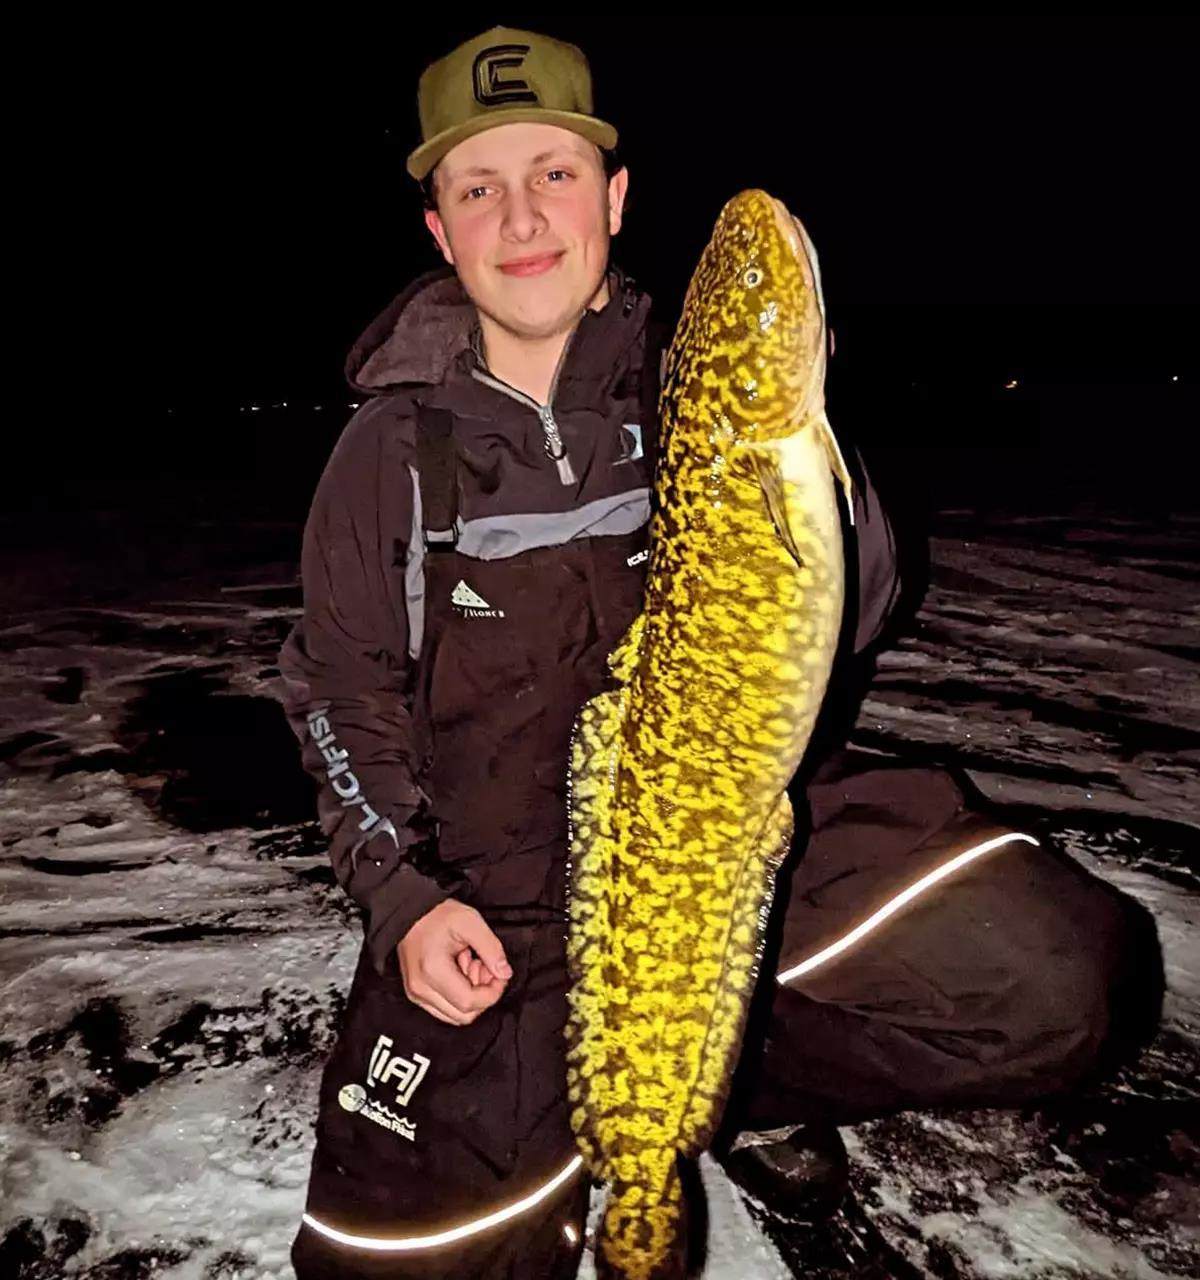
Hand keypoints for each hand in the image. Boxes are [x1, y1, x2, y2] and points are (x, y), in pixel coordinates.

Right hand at [396, 899, 511, 1025]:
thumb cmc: (436, 914)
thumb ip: (491, 949)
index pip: (470, 1002)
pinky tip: (459, 971)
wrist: (409, 911)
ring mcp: (416, 994)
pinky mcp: (416, 994)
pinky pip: (444, 1009)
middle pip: (463, 1015)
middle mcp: (421, 989)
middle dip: (482, 995)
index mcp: (433, 971)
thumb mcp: (470, 922)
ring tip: (469, 965)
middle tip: (483, 966)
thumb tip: (504, 973)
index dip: (492, 992)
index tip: (499, 974)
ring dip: (470, 996)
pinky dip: (458, 995)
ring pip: (454, 1016)